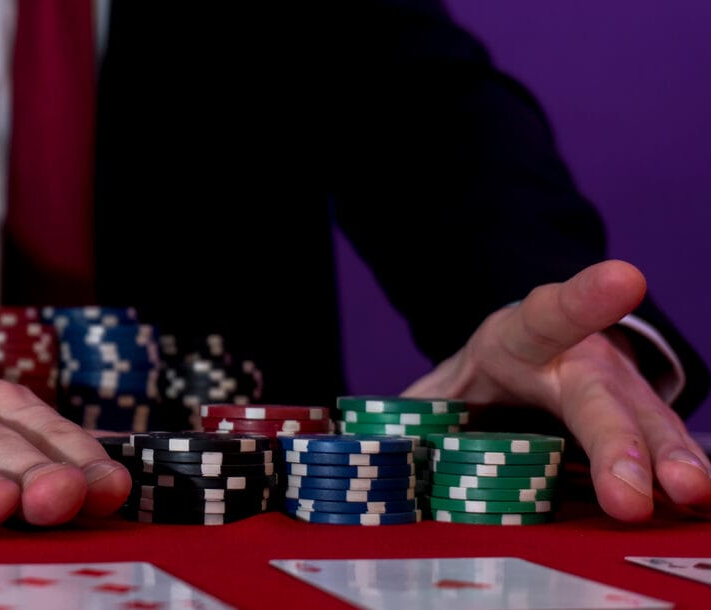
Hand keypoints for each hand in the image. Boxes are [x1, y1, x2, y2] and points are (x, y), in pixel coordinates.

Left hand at [404, 259, 710, 520]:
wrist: (535, 358)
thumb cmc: (488, 374)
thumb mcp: (445, 383)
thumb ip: (413, 411)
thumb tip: (364, 445)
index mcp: (525, 338)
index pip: (553, 313)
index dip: (587, 298)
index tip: (626, 277)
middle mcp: (581, 360)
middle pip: (604, 395)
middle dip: (622, 441)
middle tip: (637, 488)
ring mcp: (619, 392)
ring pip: (649, 421)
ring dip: (669, 459)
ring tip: (689, 493)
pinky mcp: (639, 424)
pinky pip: (664, 447)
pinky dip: (681, 471)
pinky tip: (697, 501)